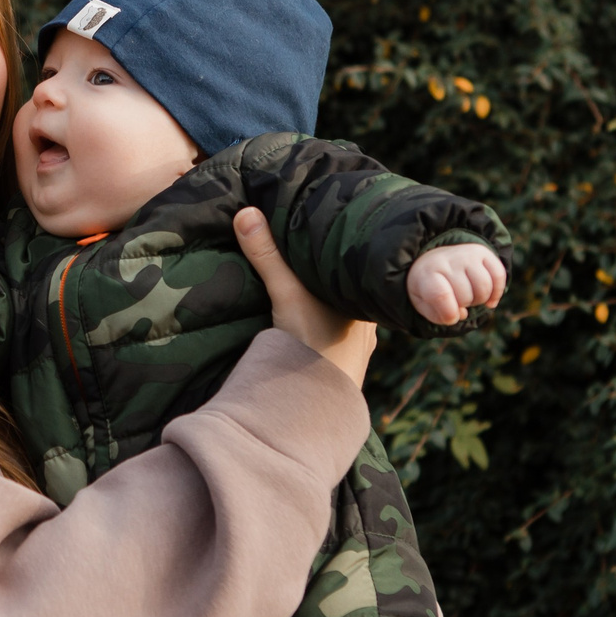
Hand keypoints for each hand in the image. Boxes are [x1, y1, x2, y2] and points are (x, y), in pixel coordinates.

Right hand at [234, 208, 374, 387]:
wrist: (316, 404)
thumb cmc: (312, 344)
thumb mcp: (287, 293)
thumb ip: (267, 255)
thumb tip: (247, 212)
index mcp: (364, 300)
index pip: (357, 268)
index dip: (345, 253)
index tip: (333, 236)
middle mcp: (368, 324)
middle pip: (351, 293)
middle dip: (334, 280)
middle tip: (318, 260)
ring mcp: (360, 350)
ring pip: (347, 318)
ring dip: (331, 308)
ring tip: (314, 290)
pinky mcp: (345, 371)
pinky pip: (340, 342)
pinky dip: (328, 331)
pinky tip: (317, 328)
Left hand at [406, 243, 507, 327]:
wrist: (434, 261)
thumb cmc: (430, 288)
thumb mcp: (424, 304)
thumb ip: (439, 315)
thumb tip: (463, 313)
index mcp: (427, 274)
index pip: (441, 295)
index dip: (449, 313)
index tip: (451, 317)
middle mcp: (447, 260)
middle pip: (465, 295)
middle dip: (464, 306)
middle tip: (457, 301)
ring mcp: (466, 254)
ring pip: (484, 287)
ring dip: (479, 300)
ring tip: (469, 297)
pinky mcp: (483, 252)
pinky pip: (499, 275)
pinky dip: (497, 292)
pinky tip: (489, 299)